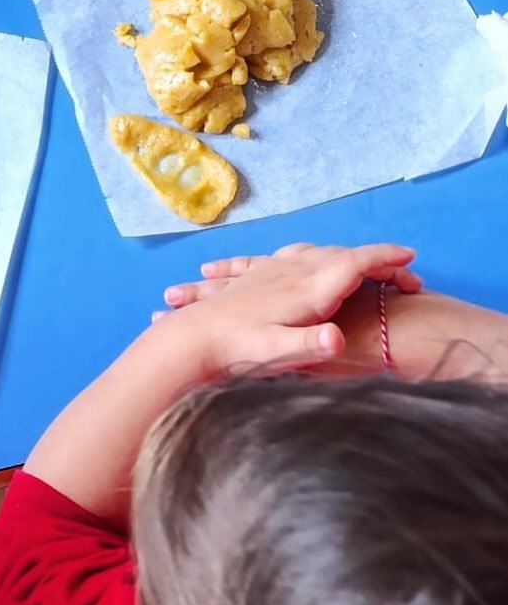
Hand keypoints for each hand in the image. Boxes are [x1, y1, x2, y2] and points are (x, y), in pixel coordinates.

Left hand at [157, 243, 421, 373]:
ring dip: (341, 256)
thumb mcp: (277, 352)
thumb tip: (338, 338)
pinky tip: (306, 256)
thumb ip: (309, 344)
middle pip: (340, 256)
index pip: (353, 264)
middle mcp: (292, 271)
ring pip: (315, 253)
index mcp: (306, 288)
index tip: (410, 259)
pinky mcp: (257, 273)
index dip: (384, 259)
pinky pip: (286, 254)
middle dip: (372, 260)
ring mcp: (273, 269)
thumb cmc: (237, 349)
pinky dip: (305, 253)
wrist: (194, 336)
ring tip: (364, 265)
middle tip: (400, 273)